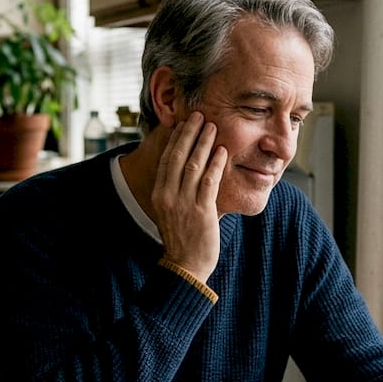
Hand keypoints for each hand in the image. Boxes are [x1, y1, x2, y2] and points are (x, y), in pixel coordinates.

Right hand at [150, 112, 228, 282]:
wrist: (185, 266)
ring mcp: (184, 204)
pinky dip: (216, 164)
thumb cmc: (182, 239)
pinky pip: (209, 182)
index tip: (184, 124)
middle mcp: (169, 196)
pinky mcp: (202, 212)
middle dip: (189, 133)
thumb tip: (185, 170)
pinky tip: (222, 151)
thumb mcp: (170, 211)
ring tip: (212, 126)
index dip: (176, 139)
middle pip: (177, 157)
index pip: (166, 159)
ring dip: (204, 143)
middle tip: (198, 115)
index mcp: (159, 195)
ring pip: (193, 165)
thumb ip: (175, 191)